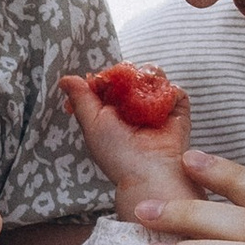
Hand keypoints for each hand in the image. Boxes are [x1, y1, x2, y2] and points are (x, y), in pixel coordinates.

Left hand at [60, 70, 193, 217]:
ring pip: (153, 75)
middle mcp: (135, 106)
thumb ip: (80, 99)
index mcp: (112, 110)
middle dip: (127, 73)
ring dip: (147, 78)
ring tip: (141, 96)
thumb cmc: (117, 154)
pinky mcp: (178, 111)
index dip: (104, 77)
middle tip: (123, 88)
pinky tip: (157, 105)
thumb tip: (66, 79)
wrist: (148, 171)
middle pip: (131, 72)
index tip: (100, 82)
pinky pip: (174, 90)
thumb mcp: (91, 124)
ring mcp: (156, 107)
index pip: (108, 80)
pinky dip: (167, 92)